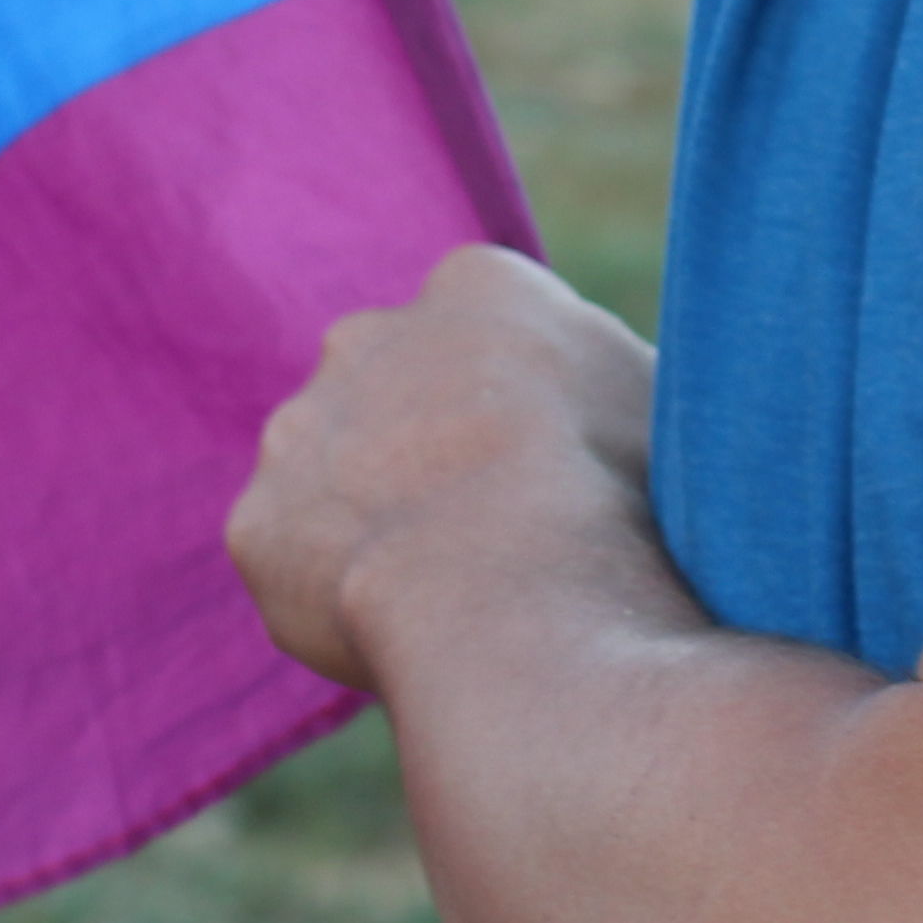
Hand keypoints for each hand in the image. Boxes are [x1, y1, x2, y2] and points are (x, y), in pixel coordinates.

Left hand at [228, 245, 654, 691]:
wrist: (520, 594)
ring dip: (375, 527)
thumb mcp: (664, 409)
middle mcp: (369, 332)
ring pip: (333, 478)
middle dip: (428, 455)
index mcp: (479, 285)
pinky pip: (295, 565)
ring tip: (451, 600)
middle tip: (491, 541)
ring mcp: (300, 427)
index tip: (554, 479)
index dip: (522, 415)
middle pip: (395, 393)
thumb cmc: (624, 505)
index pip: (487, 334)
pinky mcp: (258, 523)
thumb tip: (619, 414)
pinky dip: (336, 602)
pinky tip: (401, 637)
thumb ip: (613, 390)